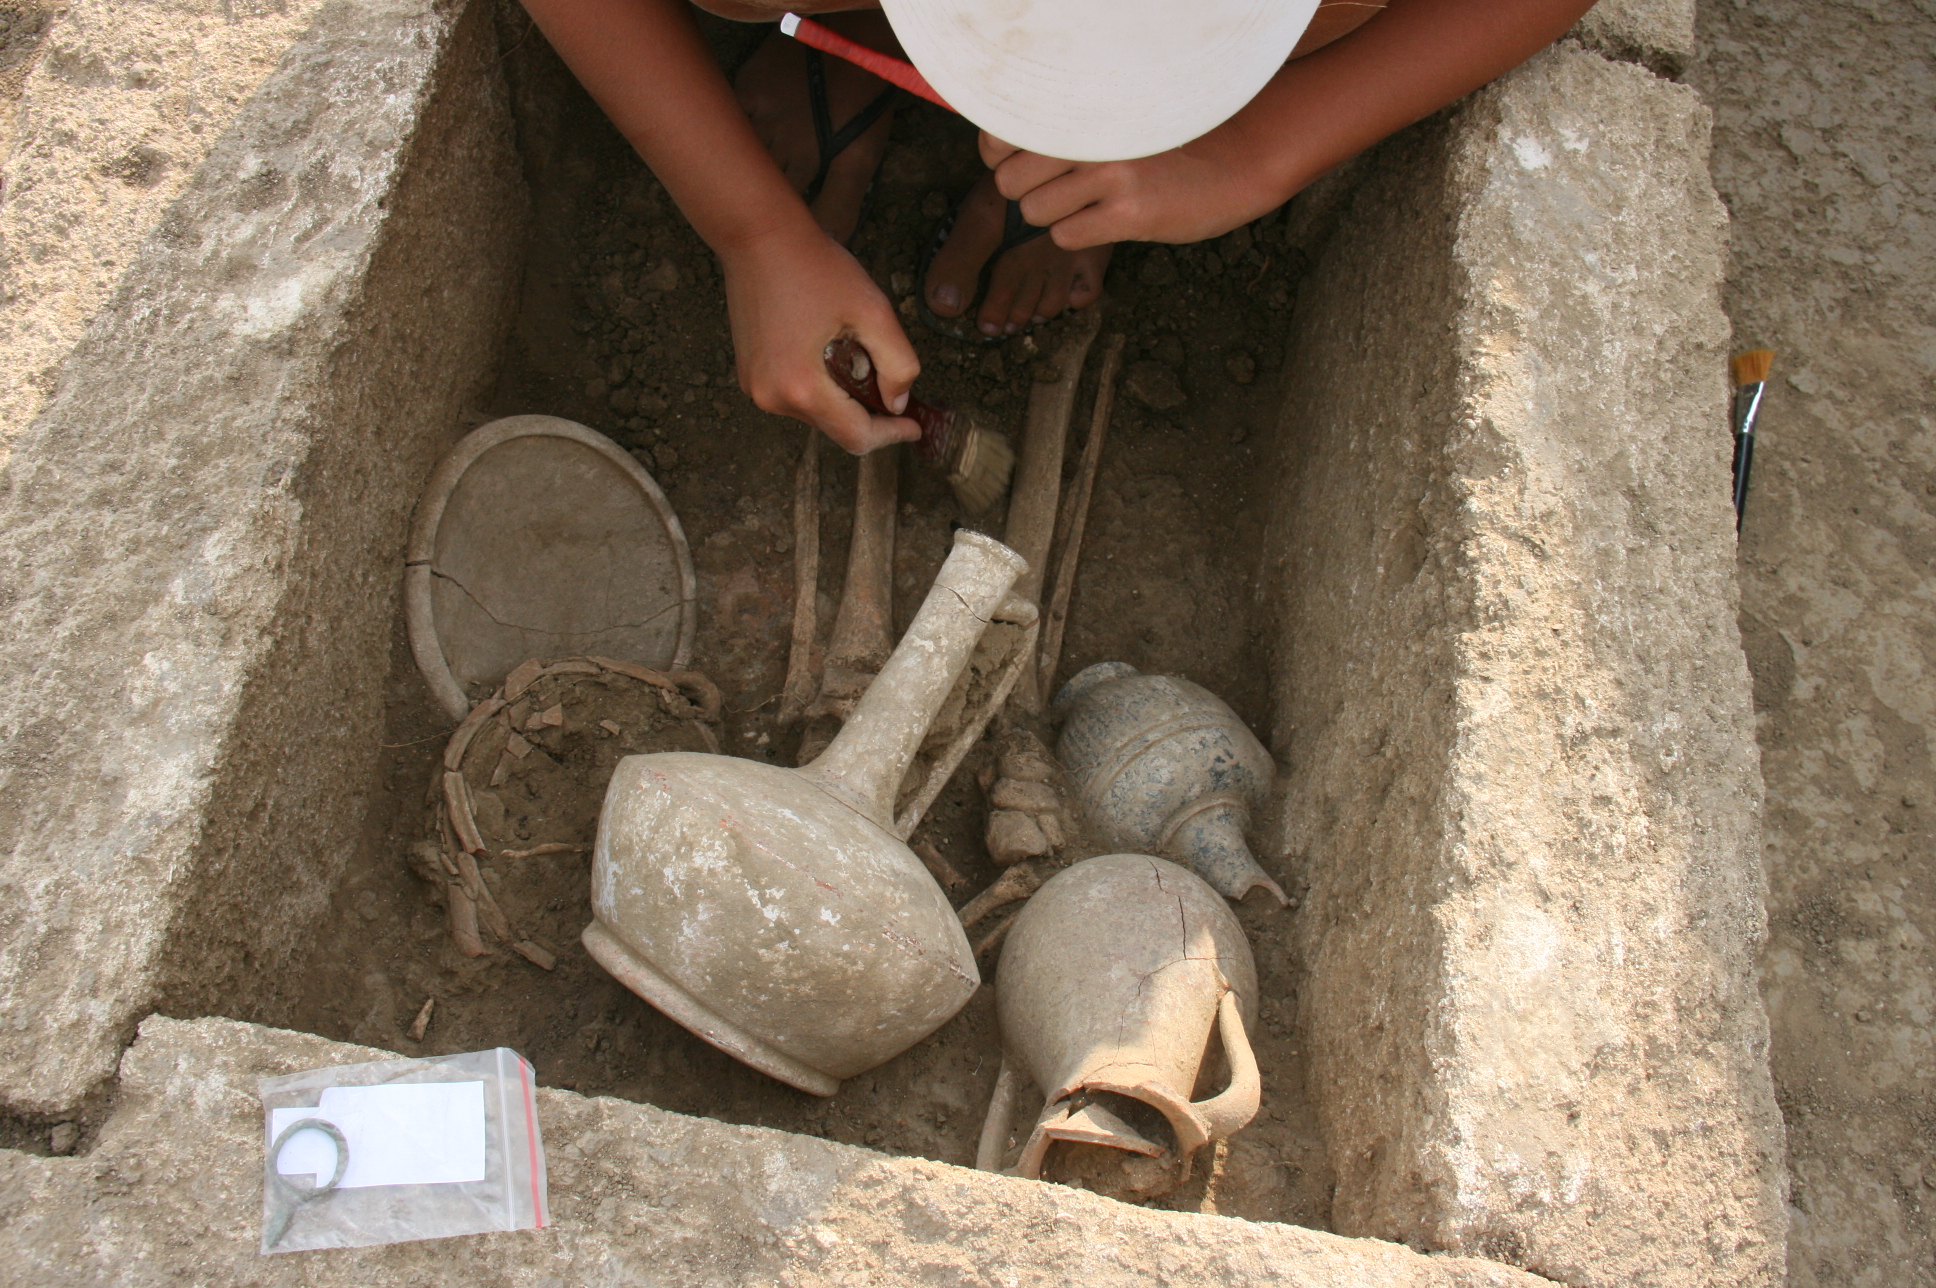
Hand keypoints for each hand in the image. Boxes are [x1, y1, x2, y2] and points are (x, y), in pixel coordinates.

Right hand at [720, 222, 921, 453]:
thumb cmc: (816, 267)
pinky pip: (795, 396)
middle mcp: (773, 398)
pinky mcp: (749, 375)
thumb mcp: (873, 311)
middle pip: (836, 428)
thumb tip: (898, 402)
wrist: (759, 236)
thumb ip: (898, 363)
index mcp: (802, 388)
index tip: (913, 425)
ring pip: (816, 413)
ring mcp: (755, 388)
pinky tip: (828, 350)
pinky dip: (819, 386)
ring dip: (842, 397)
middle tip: (890, 382)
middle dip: (868, 412)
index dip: (891, 434)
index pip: (856, 437)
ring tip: (853, 354)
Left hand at [979, 127, 1291, 251]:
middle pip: (1009, 180)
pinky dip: (1075, 236)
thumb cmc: (1164, 146)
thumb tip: (999, 153)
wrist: (1234, 163)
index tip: (1018, 165)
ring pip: (1033, 211)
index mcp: (1084, 109)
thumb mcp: (1112, 123)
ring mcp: (1111, 174)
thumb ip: (1065, 128)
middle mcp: (1093, 135)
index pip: (1001, 136)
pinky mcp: (1129, 212)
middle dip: (1025, 194)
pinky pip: (1065, 236)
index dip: (1000, 159)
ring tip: (1084, 206)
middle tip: (1057, 191)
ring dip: (1051, 218)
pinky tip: (1103, 221)